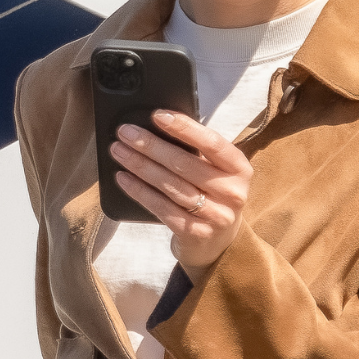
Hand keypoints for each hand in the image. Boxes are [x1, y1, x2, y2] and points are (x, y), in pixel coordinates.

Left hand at [110, 112, 253, 273]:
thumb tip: (157, 127)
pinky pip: (162, 208)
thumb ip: (197, 153)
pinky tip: (123, 178)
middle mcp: (232, 192)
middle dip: (150, 145)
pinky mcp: (196, 233)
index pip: (212, 142)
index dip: (184, 127)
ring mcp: (216, 215)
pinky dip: (139, 191)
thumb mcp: (216, 172)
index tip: (157, 115)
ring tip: (119, 151)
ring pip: (170, 185)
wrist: (218, 243)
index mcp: (239, 168)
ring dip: (140, 165)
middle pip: (185, 164)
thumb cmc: (212, 195)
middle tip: (125, 132)